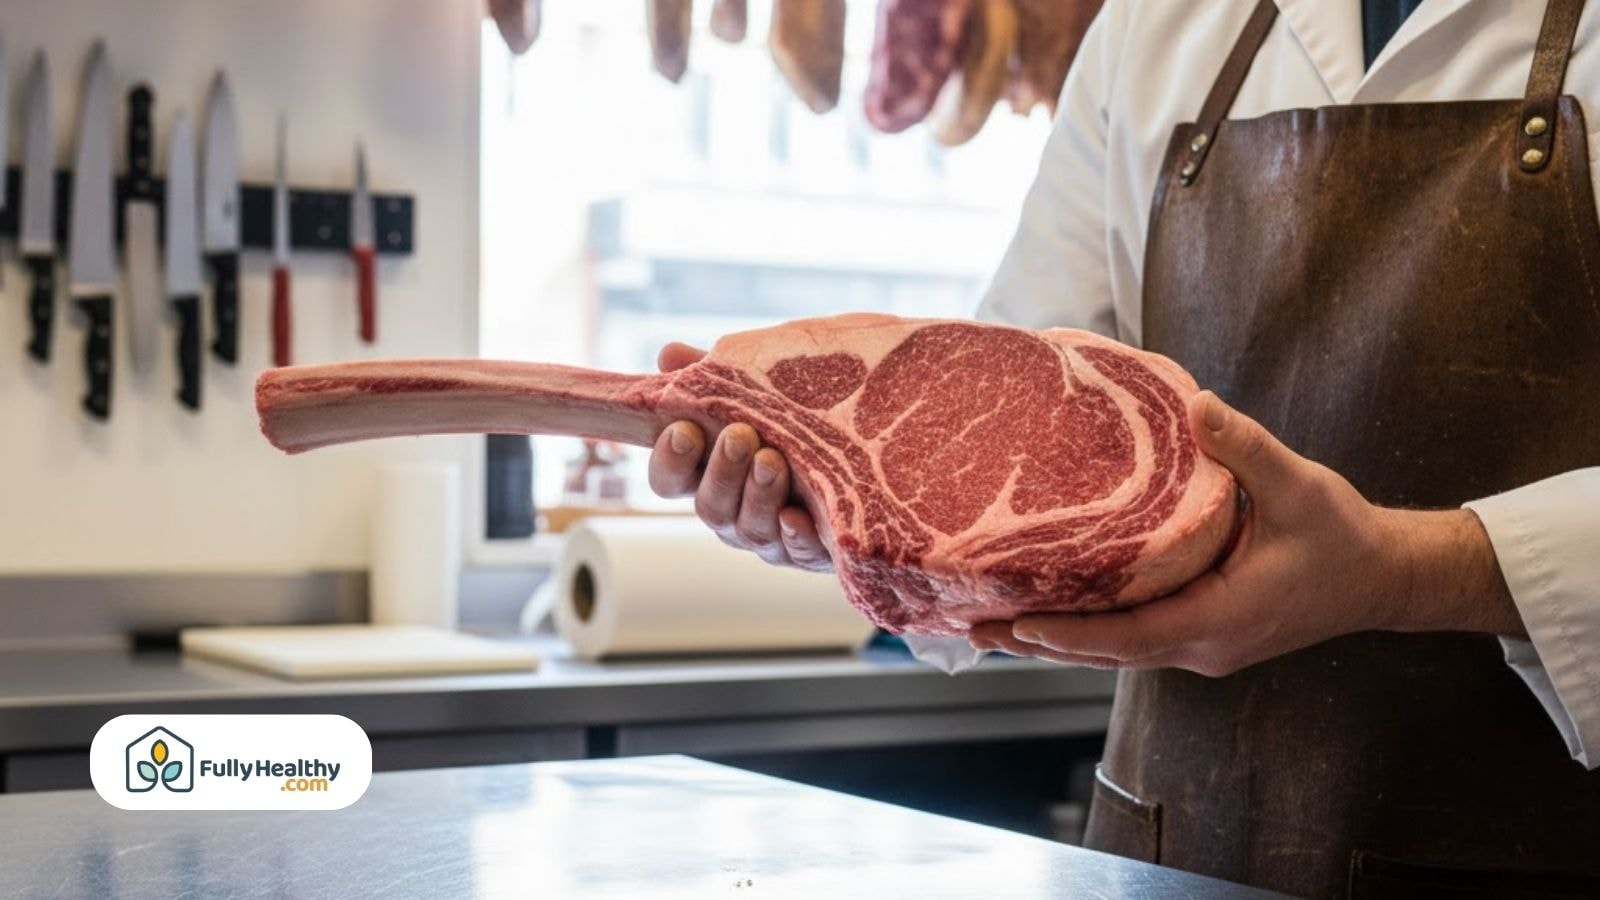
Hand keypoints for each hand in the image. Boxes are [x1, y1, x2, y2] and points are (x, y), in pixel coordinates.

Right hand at [646, 343, 833, 571]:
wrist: (864, 450)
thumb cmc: (795, 421)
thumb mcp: (758, 392)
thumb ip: (715, 378)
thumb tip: (668, 354)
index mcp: (709, 474)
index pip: (669, 478)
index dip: (669, 459)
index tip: (684, 428)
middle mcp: (733, 511)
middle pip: (710, 507)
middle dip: (723, 471)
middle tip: (740, 435)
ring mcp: (770, 536)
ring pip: (751, 529)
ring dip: (759, 494)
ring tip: (773, 460)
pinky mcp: (811, 551)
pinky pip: (798, 552)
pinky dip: (795, 536)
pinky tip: (796, 516)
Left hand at [968, 391, 1523, 674]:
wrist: (1384, 578)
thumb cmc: (1343, 536)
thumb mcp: (1301, 485)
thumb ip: (1247, 447)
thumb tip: (1197, 404)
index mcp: (1220, 619)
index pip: (1129, 636)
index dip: (1070, 632)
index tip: (1015, 623)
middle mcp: (1202, 646)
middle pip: (1105, 652)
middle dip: (1036, 642)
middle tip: (967, 627)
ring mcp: (1199, 647)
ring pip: (1113, 651)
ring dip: (1053, 642)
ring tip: (985, 627)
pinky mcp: (1199, 635)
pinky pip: (1130, 640)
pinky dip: (1084, 632)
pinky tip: (1045, 616)